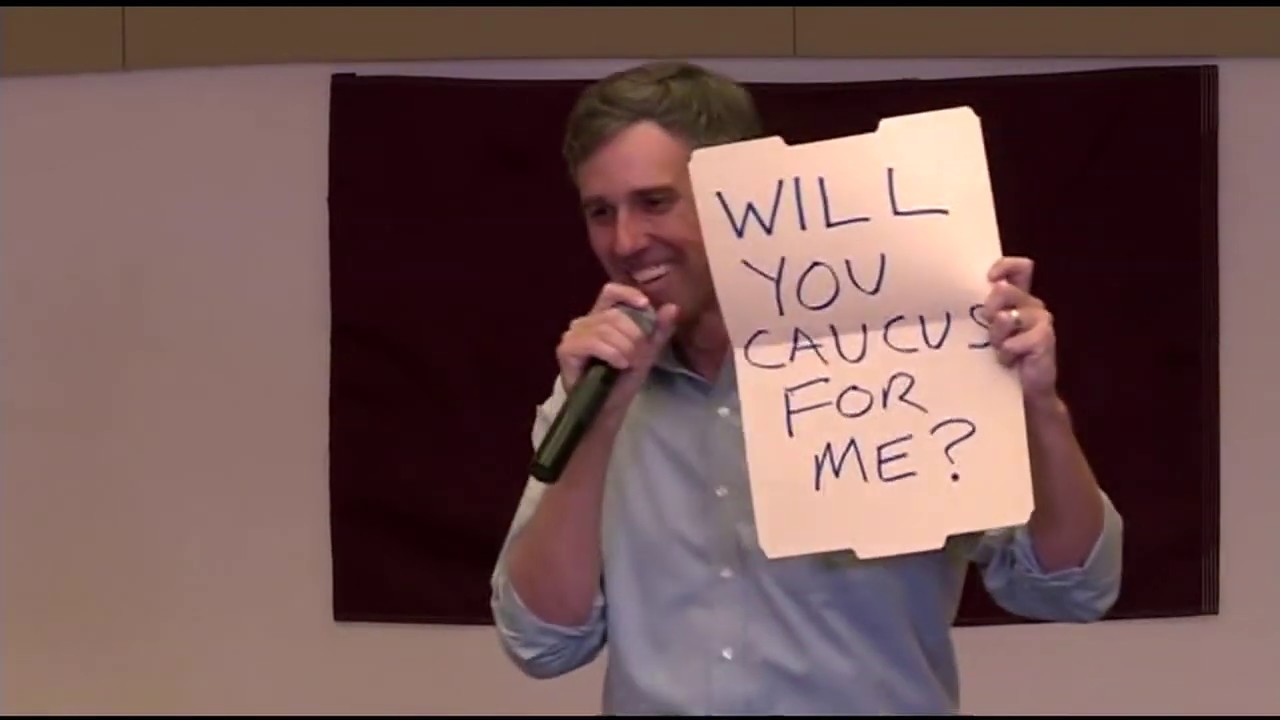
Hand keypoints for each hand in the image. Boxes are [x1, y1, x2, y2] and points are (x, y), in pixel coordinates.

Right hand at [556, 282, 678, 417]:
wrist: (610, 406)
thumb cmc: (624, 378)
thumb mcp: (647, 352)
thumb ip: (659, 330)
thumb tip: (673, 307)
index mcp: (602, 316)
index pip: (611, 291)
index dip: (627, 293)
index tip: (645, 305)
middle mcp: (585, 321)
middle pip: (615, 315)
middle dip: (634, 337)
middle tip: (640, 357)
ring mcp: (573, 334)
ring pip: (606, 329)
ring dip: (625, 348)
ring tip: (629, 364)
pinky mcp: (566, 349)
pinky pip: (593, 342)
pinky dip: (611, 353)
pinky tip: (619, 365)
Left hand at [981, 256, 1058, 402]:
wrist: (1024, 391)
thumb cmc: (1001, 357)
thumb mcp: (988, 331)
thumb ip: (983, 312)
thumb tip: (971, 301)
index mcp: (1018, 298)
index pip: (1020, 268)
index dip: (1004, 266)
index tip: (990, 279)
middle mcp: (1032, 305)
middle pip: (1005, 290)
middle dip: (989, 310)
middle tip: (988, 330)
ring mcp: (1042, 321)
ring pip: (1007, 317)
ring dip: (997, 337)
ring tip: (999, 351)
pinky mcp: (1045, 339)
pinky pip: (1015, 341)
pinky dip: (1007, 353)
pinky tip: (1009, 362)